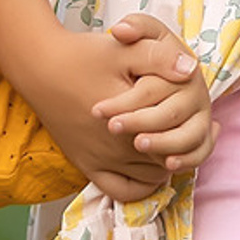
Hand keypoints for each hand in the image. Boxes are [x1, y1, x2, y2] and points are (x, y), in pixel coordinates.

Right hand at [34, 15, 204, 201]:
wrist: (40, 67)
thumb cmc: (84, 56)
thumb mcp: (126, 49)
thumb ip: (160, 57)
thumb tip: (191, 71)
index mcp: (133, 119)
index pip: (179, 138)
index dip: (193, 129)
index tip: (198, 118)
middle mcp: (118, 147)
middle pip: (166, 160)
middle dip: (180, 147)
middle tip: (187, 131)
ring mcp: (101, 160)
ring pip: (149, 178)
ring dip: (163, 165)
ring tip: (170, 145)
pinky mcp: (86, 165)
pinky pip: (121, 191)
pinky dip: (139, 186)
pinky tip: (147, 168)